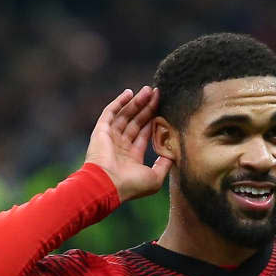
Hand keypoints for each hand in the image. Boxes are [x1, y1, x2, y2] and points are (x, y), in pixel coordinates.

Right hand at [85, 86, 172, 202]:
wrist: (107, 185)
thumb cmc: (131, 185)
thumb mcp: (155, 177)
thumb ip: (165, 164)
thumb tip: (174, 152)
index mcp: (131, 157)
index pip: (144, 134)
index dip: (154, 120)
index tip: (164, 108)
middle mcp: (120, 146)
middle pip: (136, 121)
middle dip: (147, 107)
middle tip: (157, 93)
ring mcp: (110, 138)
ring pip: (125, 115)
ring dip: (136, 102)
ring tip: (148, 90)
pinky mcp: (101, 131)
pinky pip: (110, 113)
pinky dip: (118, 102)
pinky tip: (129, 93)